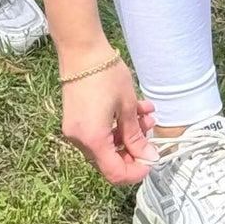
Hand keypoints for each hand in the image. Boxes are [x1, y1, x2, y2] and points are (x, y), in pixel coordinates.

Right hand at [60, 56, 156, 183]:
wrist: (82, 50)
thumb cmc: (106, 74)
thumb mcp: (127, 106)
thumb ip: (136, 136)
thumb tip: (148, 156)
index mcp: (93, 139)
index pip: (115, 173)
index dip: (136, 172)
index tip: (151, 158)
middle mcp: (80, 139)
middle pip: (110, 161)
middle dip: (134, 149)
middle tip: (150, 134)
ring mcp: (75, 130)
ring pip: (106, 145)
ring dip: (128, 133)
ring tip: (146, 114)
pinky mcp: (74, 119)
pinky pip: (97, 132)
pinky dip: (115, 126)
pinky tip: (133, 108)